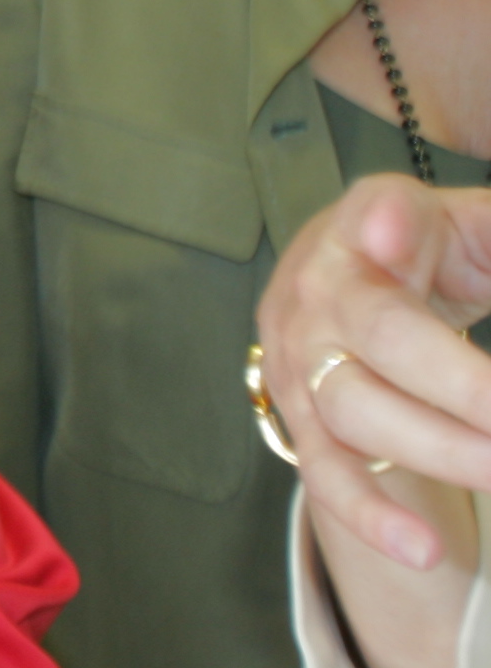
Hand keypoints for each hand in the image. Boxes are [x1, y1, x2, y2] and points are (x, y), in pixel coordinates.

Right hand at [257, 175, 490, 570]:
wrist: (336, 283)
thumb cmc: (421, 249)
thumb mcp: (460, 219)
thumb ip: (468, 226)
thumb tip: (405, 231)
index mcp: (360, 224)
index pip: (378, 219)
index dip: (390, 225)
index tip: (399, 233)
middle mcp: (316, 291)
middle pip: (384, 338)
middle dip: (468, 390)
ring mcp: (300, 360)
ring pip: (358, 413)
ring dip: (445, 452)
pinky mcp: (300, 422)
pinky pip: (325, 474)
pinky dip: (370, 516)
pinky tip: (422, 549)